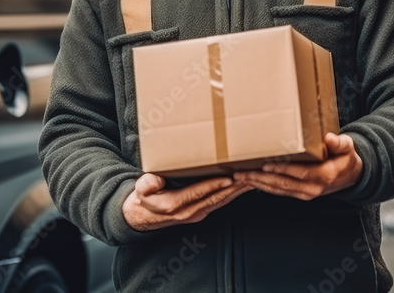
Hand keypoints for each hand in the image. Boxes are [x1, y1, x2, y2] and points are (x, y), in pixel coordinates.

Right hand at [122, 173, 253, 231]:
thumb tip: (153, 181)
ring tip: (252, 179)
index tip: (229, 178)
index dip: (214, 185)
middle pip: (216, 198)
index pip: (199, 193)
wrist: (143, 216)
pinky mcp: (201, 212)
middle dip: (234, 188)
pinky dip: (232, 194)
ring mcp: (196, 213)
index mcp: (175, 204)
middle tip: (249, 175)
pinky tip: (243, 186)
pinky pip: (219, 203)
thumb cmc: (144, 198)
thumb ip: (147, 184)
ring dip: (237, 191)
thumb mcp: (140, 189)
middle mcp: (189, 212)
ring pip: (221, 201)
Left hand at [232, 133, 362, 200]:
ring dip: (257, 184)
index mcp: (323, 176)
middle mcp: (312, 189)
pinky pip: (280, 191)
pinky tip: (251, 181)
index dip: (280, 169)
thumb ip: (340, 143)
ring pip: (277, 190)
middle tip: (240, 173)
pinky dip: (264, 186)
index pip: (298, 172)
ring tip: (239, 178)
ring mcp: (305, 194)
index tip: (264, 165)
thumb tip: (330, 138)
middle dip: (259, 179)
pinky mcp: (300, 194)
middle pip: (282, 184)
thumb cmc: (346, 157)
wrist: (352, 176)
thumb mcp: (348, 147)